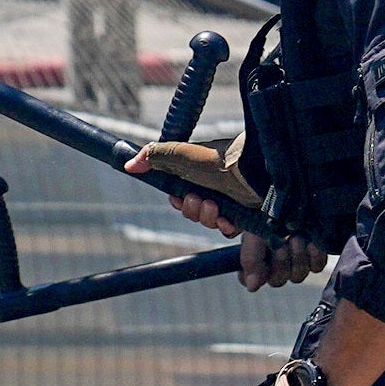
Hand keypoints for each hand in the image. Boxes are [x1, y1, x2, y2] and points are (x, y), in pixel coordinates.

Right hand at [129, 145, 311, 289]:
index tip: (181, 198)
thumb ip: (153, 156)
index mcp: (198, 175)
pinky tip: (229, 219)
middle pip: (192, 212)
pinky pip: (228, 230)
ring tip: (216, 207)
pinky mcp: (245, 213)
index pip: (179, 197)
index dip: (178, 202)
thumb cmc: (220, 160)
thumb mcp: (182, 154)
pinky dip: (225, 227)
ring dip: (208, 218)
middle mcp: (213, 188)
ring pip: (209, 222)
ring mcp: (230, 201)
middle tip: (202, 201)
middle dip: (193, 210)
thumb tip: (128, 165)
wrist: (256, 170)